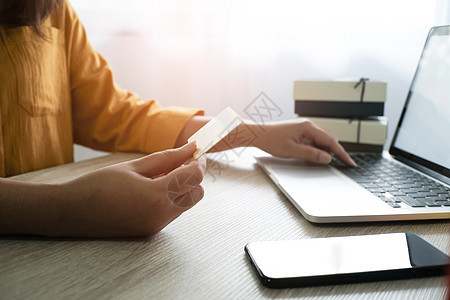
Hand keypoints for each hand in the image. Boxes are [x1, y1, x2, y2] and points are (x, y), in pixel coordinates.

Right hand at [55, 142, 205, 236]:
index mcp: (157, 196)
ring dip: (183, 187)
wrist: (72, 212)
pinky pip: (173, 212)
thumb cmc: (98, 185)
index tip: (194, 152)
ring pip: (187, 203)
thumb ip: (167, 158)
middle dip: (193, 176)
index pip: (194, 177)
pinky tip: (154, 187)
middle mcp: (161, 215)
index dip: (198, 162)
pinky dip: (172, 198)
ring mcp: (156, 226)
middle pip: (197, 193)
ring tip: (162, 174)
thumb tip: (190, 148)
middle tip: (180, 162)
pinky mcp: (151, 231)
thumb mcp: (134, 166)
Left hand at [254, 119, 355, 165]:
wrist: (258, 134)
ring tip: (321, 161)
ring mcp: (304, 128)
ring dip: (324, 150)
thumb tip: (327, 158)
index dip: (342, 153)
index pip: (331, 141)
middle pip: (328, 139)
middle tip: (340, 164)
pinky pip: (314, 140)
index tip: (349, 162)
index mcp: (308, 127)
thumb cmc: (271, 140)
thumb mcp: (293, 151)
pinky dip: (316, 148)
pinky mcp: (300, 132)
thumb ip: (311, 155)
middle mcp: (308, 125)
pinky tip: (313, 156)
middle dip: (334, 152)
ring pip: (321, 140)